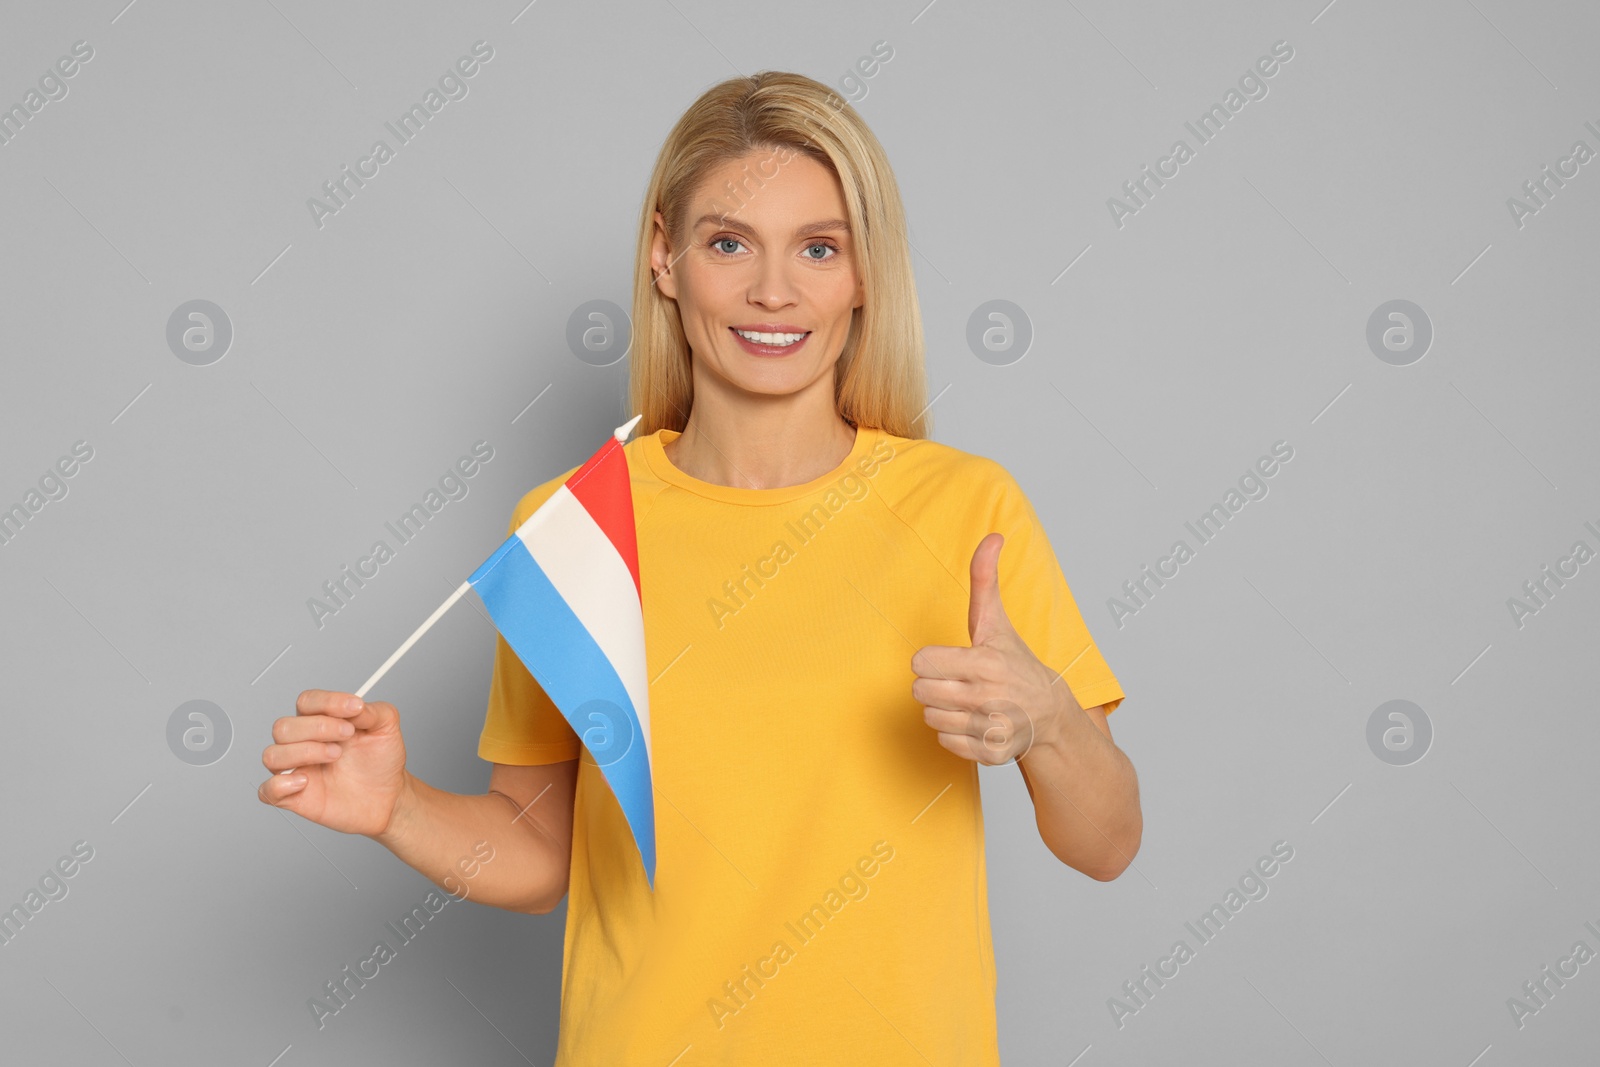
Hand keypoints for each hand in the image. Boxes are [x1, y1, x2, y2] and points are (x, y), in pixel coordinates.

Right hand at [257, 689, 408, 836]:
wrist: (389, 797)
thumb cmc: (381, 761)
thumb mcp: (387, 726)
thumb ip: (373, 710)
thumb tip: (355, 704)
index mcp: (321, 720)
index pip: (307, 702)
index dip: (328, 702)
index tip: (355, 707)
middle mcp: (303, 742)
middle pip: (284, 726)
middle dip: (318, 727)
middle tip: (348, 734)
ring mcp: (295, 769)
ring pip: (272, 755)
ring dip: (304, 752)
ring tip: (335, 756)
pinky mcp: (293, 797)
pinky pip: (267, 790)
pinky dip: (280, 784)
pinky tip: (305, 781)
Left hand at [911, 533, 1080, 764]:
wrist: (1050, 715)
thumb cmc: (1016, 663)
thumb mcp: (998, 622)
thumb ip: (985, 579)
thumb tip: (993, 536)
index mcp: (984, 663)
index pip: (921, 662)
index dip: (931, 660)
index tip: (950, 661)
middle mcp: (987, 698)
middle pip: (920, 692)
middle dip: (934, 685)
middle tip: (957, 682)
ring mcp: (989, 728)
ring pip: (930, 719)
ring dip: (943, 710)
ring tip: (967, 702)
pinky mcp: (989, 754)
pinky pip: (945, 743)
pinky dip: (955, 735)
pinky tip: (974, 722)